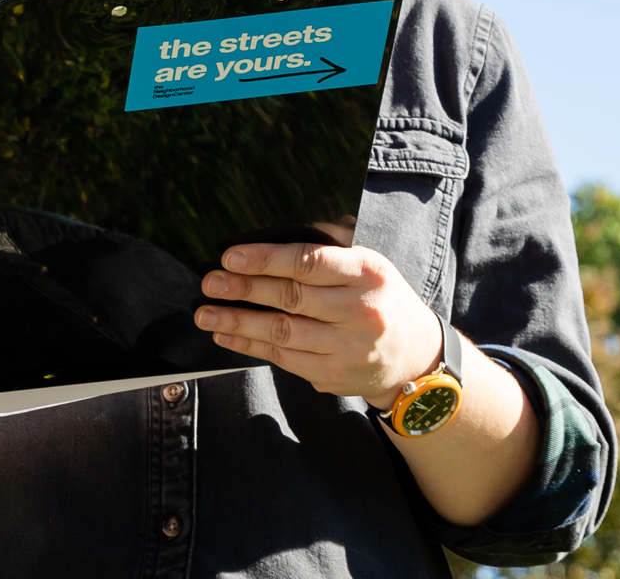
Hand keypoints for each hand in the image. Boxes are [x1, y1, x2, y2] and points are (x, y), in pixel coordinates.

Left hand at [197, 241, 443, 406]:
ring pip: (281, 331)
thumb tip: (271, 245)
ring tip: (205, 313)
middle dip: (244, 289)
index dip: (266, 259)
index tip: (232, 256)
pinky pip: (282, 358)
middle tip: (210, 282)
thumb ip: (330, 254)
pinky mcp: (331, 374)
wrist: (414, 355)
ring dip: (237, 321)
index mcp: (368, 272)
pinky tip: (226, 334)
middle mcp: (358, 310)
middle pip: (291, 297)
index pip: (309, 262)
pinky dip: (250, 345)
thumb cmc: (381, 299)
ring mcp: (345, 346)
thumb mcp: (370, 267)